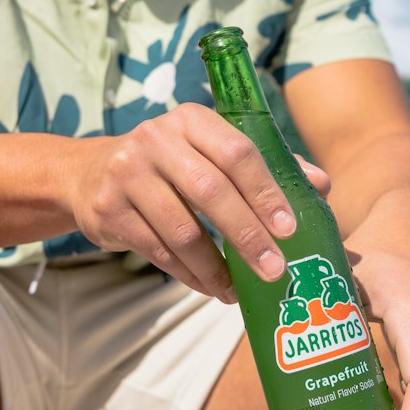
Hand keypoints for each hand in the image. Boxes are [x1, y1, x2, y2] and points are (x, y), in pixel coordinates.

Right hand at [69, 103, 328, 300]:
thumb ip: (265, 165)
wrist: (88, 174)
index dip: (266, 191)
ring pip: (182, 230)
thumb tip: (321, 185)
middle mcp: (156, 139)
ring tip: (238, 290)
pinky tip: (209, 285)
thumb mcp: (209, 151)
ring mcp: (127, 173)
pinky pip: (158, 251)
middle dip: (247, 236)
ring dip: (216, 267)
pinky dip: (188, 274)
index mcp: (191, 119)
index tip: (289, 228)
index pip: (237, 152)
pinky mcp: (108, 209)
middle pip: (211, 192)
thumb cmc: (170, 164)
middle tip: (274, 270)